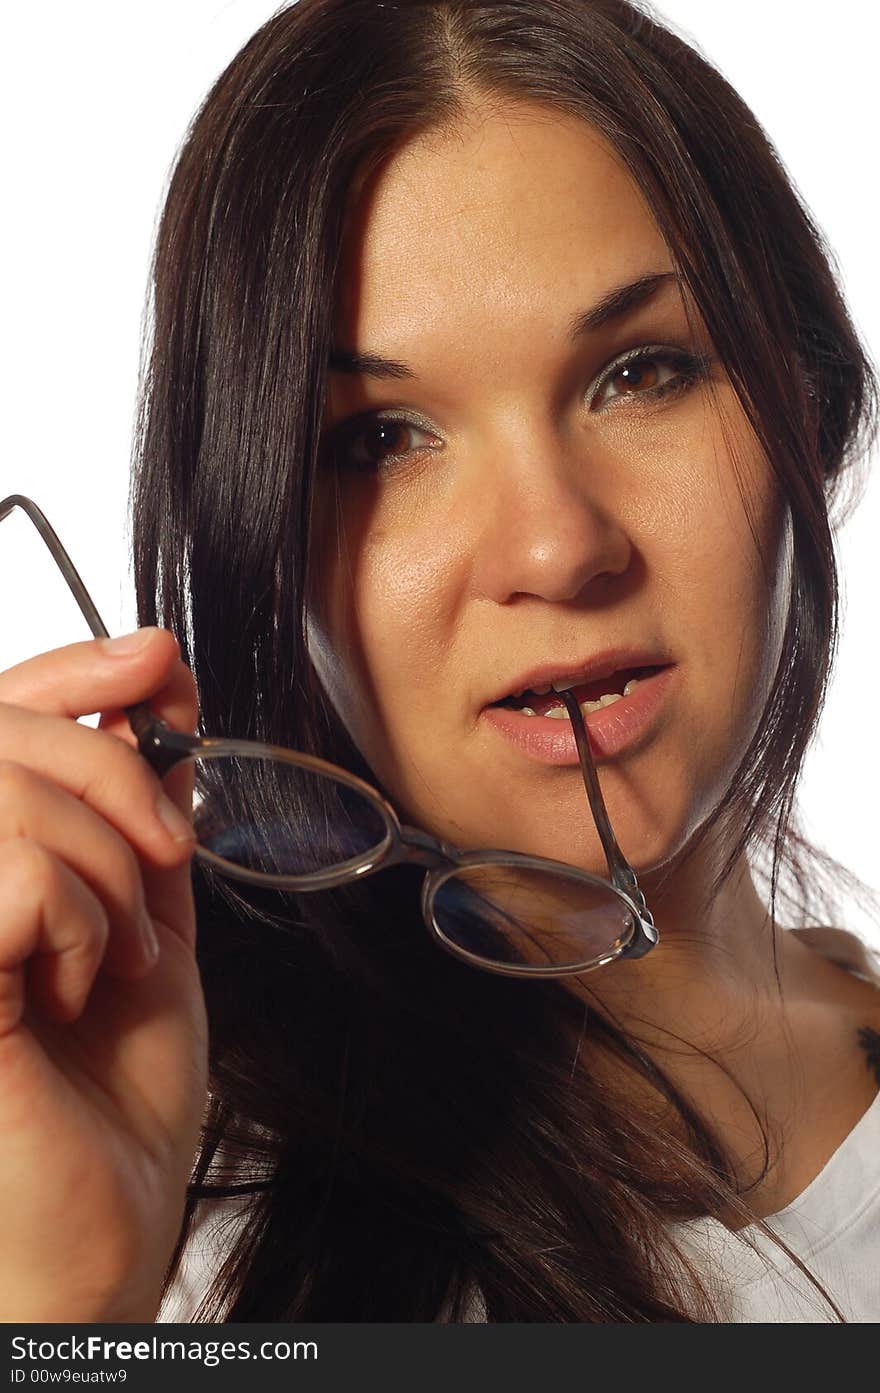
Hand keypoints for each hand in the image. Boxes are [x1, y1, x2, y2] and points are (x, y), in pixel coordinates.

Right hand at [0, 626, 207, 1320]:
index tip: (155, 661)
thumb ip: (140, 805)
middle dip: (115, 773)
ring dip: (105, 868)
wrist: (99, 1236)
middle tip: (164, 861)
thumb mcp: (146, 917)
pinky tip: (75, 984)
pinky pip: (14, 874)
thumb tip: (157, 682)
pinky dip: (78, 919)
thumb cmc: (110, 1099)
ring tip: (115, 953)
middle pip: (0, 730)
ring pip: (10, 796)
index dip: (70, 666)